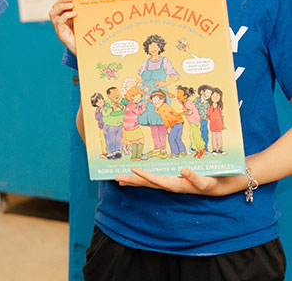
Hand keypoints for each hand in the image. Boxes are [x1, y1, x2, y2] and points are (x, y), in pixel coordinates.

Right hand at [48, 0, 80, 54]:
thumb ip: (82, 10)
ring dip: (61, 6)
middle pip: (54, 7)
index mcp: (64, 18)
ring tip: (71, 4)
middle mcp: (59, 22)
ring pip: (52, 13)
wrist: (86, 52)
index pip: (60, 4)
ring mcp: (58, 28)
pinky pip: (59, 22)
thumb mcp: (84, 20)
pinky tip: (74, 13)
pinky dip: (65, 15)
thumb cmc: (85, 36)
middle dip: (63, 0)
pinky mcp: (60, 34)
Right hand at [116, 167, 246, 195]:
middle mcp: (178, 185)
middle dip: (135, 180)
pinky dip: (190, 176)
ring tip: (136, 172)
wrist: (230, 182)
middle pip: (153, 183)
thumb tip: (167, 160)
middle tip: (117, 177)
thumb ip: (180, 167)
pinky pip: (197, 180)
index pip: (149, 181)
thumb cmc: (209, 173)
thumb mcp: (192, 170)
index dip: (134, 179)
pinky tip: (183, 170)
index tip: (117, 177)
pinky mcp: (205, 183)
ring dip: (152, 179)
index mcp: (173, 181)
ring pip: (168, 183)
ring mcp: (189, 185)